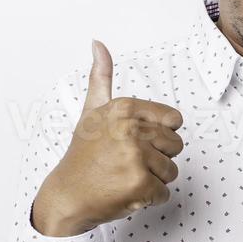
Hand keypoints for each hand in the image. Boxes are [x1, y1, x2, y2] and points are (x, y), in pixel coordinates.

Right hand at [30, 40, 184, 236]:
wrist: (67, 195)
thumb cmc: (83, 156)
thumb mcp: (91, 110)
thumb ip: (100, 77)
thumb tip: (97, 43)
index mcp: (124, 108)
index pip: (173, 120)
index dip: (159, 135)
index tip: (137, 141)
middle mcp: (130, 128)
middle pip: (175, 145)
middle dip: (156, 158)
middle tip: (127, 162)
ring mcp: (135, 157)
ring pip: (171, 170)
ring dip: (152, 179)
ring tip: (125, 176)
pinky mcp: (140, 184)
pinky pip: (164, 192)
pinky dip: (148, 198)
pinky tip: (125, 192)